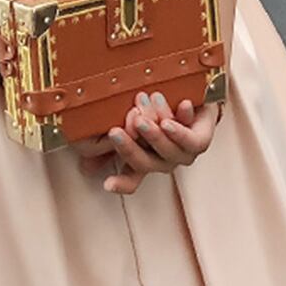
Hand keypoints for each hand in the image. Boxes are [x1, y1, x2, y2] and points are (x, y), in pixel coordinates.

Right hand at [85, 91, 220, 194]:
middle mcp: (163, 162)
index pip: (130, 178)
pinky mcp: (200, 142)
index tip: (107, 184)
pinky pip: (192, 137)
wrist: (195, 102)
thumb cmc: (158, 114)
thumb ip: (111, 143)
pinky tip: (183, 106)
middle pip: (145, 162)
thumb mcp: (132, 126)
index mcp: (146, 162)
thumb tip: (85, 167)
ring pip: (168, 150)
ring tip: (145, 111)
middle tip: (116, 130)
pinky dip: (185, 121)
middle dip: (130, 147)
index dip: (120, 183)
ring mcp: (183, 155)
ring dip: (156, 133)